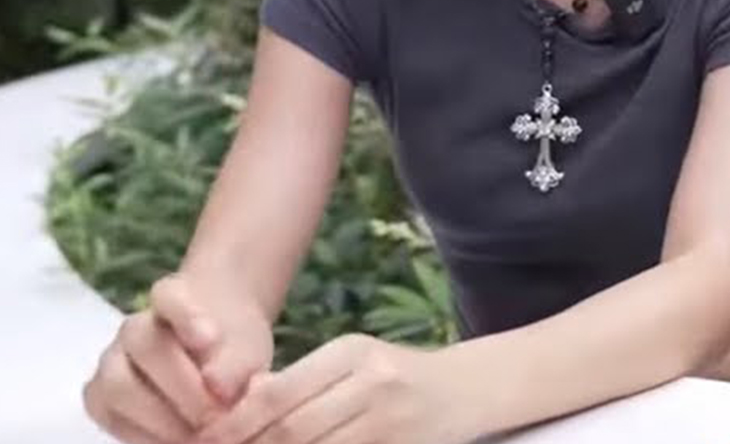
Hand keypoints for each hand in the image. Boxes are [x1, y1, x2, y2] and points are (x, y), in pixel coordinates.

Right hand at [83, 273, 274, 443]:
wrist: (212, 363)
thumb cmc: (231, 351)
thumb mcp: (247, 354)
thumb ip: (236, 366)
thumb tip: (217, 386)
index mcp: (174, 298)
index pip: (170, 296)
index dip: (188, 316)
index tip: (210, 341)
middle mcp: (135, 327)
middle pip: (146, 346)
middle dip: (182, 386)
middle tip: (215, 415)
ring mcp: (112, 359)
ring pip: (117, 383)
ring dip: (157, 416)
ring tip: (195, 435)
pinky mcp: (100, 396)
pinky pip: (106, 413)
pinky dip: (140, 432)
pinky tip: (173, 441)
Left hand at [191, 334, 471, 443]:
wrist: (468, 388)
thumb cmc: (396, 376)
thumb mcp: (351, 363)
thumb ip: (300, 384)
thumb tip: (236, 409)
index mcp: (351, 352)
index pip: (276, 394)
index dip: (233, 426)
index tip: (203, 440)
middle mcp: (372, 381)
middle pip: (291, 430)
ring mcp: (390, 418)